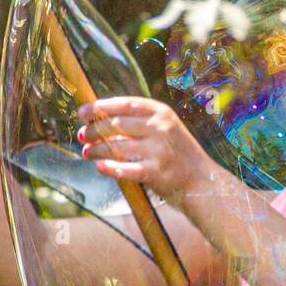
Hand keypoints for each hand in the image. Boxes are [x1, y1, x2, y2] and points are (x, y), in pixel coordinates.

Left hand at [77, 96, 215, 204]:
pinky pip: (126, 169)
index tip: (82, 112)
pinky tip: (99, 166)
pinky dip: (110, 167)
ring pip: (117, 146)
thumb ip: (141, 121)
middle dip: (94, 130)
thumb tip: (103, 119)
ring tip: (86, 152)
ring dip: (97, 149)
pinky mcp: (156, 172)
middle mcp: (160, 128)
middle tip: (82, 136)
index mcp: (161, 113)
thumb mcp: (166, 128)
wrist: (203, 182)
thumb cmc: (179, 155)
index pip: (124, 104)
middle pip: (117, 125)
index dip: (100, 107)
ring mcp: (158, 150)